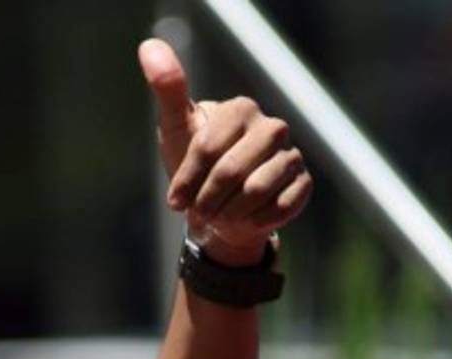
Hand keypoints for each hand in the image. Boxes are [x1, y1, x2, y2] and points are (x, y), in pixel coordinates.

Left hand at [138, 38, 312, 266]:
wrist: (221, 208)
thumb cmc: (196, 166)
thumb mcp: (177, 129)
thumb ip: (168, 90)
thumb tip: (149, 45)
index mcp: (241, 109)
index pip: (207, 148)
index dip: (187, 180)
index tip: (174, 201)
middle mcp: (271, 127)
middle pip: (231, 171)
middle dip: (207, 200)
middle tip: (198, 211)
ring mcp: (291, 154)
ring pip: (256, 190)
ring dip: (229, 213)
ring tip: (220, 215)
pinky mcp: (303, 183)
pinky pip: (280, 207)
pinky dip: (255, 220)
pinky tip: (246, 219)